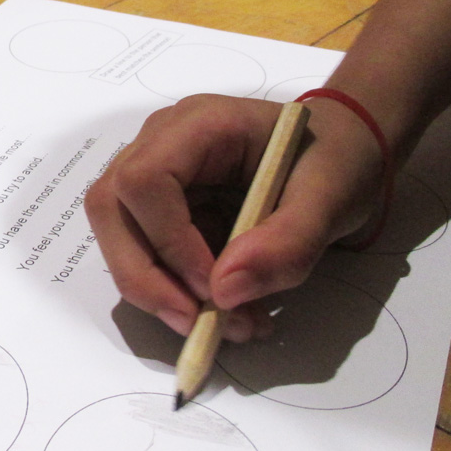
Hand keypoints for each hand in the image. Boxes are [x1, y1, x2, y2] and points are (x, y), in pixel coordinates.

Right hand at [84, 94, 384, 342]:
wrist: (339, 150)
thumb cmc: (336, 160)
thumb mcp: (330, 199)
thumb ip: (287, 243)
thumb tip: (224, 292)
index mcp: (199, 124)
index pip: (145, 179)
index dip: (168, 241)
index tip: (214, 290)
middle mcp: (162, 141)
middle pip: (111, 207)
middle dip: (145, 277)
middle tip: (198, 326)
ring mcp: (157, 170)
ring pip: (119, 233)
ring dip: (160, 292)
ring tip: (229, 326)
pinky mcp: (164, 203)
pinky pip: (147, 250)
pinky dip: (178, 291)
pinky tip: (231, 311)